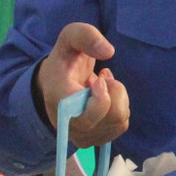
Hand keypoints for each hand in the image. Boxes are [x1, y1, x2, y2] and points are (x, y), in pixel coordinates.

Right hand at [36, 23, 129, 147]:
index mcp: (59, 100)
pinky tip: (106, 99)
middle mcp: (68, 125)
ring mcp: (81, 136)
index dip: (103, 97)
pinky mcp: (94, 140)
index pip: (88, 114)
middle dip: (116, 91)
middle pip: (113, 116)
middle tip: (103, 77)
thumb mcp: (70, 38)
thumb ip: (85, 36)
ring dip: (118, 99)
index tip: (100, 77)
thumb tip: (108, 51)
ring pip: (120, 121)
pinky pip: (121, 126)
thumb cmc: (65, 60)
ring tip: (102, 86)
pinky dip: (119, 108)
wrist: (55, 83)